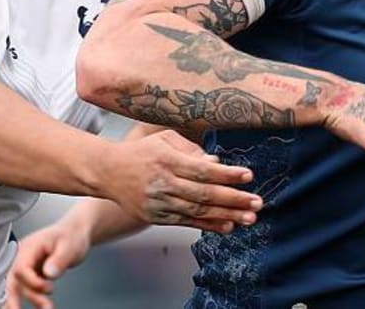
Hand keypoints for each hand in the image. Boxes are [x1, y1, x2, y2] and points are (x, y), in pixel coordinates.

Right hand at [4, 223, 89, 308]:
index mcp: (29, 247)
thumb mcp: (69, 246)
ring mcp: (26, 266)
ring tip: (46, 308)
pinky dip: (30, 300)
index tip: (49, 288)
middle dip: (13, 298)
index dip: (32, 282)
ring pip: (17, 287)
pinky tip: (40, 307)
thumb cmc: (71, 236)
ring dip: (28, 300)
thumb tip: (49, 273)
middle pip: (12, 280)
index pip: (21, 268)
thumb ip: (59, 259)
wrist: (75, 234)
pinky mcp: (31, 275)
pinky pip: (25, 289)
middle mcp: (23, 257)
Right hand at [97, 129, 260, 232]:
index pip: (202, 170)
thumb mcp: (164, 139)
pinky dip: (209, 225)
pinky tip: (228, 226)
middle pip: (204, 194)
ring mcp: (159, 203)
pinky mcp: (156, 217)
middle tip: (257, 202)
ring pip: (198, 211)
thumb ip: (191, 149)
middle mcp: (163, 183)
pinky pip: (187, 222)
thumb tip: (216, 164)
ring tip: (249, 217)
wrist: (108, 172)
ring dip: (226, 215)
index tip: (248, 175)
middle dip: (234, 199)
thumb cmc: (141, 152)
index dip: (227, 175)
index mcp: (166, 160)